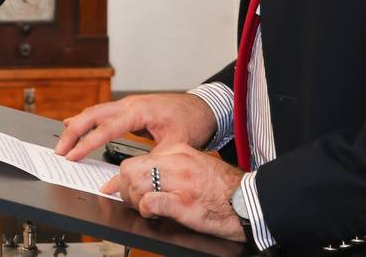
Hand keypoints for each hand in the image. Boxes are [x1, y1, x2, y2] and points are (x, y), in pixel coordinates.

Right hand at [53, 93, 216, 161]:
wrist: (204, 108)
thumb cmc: (191, 123)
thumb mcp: (174, 146)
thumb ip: (151, 163)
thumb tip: (132, 179)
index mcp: (140, 111)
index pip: (106, 127)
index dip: (87, 143)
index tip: (73, 156)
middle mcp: (131, 104)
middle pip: (94, 114)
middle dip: (74, 132)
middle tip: (60, 151)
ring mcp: (130, 104)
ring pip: (96, 111)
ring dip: (78, 126)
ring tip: (63, 143)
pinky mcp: (131, 108)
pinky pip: (104, 112)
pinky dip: (88, 120)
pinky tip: (76, 125)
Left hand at [101, 143, 245, 241]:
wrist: (246, 201)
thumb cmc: (223, 188)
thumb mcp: (195, 166)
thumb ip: (170, 167)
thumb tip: (145, 177)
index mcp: (179, 151)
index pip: (138, 159)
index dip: (125, 178)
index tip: (119, 187)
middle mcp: (177, 162)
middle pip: (130, 170)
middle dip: (125, 189)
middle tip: (133, 201)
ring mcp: (179, 182)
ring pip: (135, 184)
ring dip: (135, 201)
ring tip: (146, 209)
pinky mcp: (183, 202)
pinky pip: (150, 202)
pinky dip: (146, 210)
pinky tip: (154, 213)